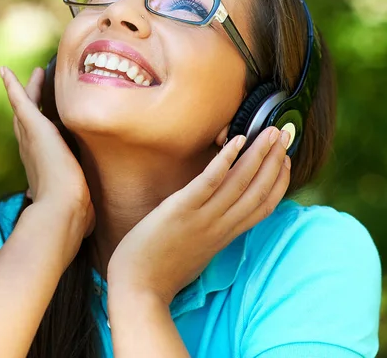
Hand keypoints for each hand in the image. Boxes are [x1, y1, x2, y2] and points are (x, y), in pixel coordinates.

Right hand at [0, 65, 94, 239]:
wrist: (62, 211)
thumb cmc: (72, 216)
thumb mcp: (78, 208)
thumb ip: (80, 209)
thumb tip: (89, 225)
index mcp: (40, 167)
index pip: (36, 143)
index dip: (37, 130)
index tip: (40, 122)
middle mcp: (30, 151)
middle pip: (27, 121)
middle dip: (30, 104)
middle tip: (34, 86)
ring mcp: (30, 139)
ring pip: (25, 108)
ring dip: (27, 89)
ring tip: (33, 73)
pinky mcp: (33, 127)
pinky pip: (20, 101)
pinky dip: (12, 86)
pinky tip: (5, 71)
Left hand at [107, 127, 290, 305]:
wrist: (138, 289)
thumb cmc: (161, 271)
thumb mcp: (196, 251)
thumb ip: (209, 232)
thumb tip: (214, 214)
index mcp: (225, 236)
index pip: (263, 207)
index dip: (278, 182)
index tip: (286, 161)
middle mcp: (221, 227)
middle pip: (258, 191)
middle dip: (274, 162)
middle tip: (283, 136)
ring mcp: (203, 218)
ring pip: (240, 183)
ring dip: (258, 155)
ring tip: (269, 133)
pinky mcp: (181, 209)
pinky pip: (209, 182)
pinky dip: (224, 161)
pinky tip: (236, 142)